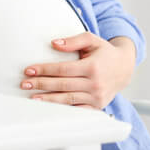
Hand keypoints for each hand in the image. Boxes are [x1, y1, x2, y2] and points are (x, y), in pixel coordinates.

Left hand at [19, 33, 135, 108]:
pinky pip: (77, 110)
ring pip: (68, 99)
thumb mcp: (92, 40)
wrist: (124, 68)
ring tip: (33, 98)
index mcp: (92, 67)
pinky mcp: (97, 106)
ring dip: (48, 99)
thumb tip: (54, 43)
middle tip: (24, 84)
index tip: (29, 70)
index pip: (63, 69)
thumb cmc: (105, 52)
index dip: (45, 70)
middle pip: (63, 85)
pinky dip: (63, 110)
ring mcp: (97, 97)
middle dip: (41, 84)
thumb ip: (73, 40)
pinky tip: (50, 108)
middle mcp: (95, 84)